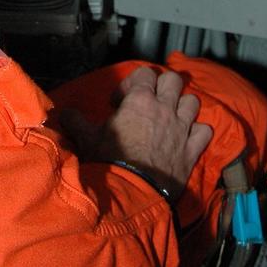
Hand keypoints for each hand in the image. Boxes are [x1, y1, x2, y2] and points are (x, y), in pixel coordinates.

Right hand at [59, 67, 211, 201]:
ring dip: (183, 107)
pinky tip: (188, 138)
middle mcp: (164, 109)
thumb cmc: (109, 161)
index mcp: (139, 100)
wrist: (132, 194)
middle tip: (150, 102)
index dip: (133, 83)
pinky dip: (198, 132)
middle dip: (163, 87)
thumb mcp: (87, 138)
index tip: (121, 102)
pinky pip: (205, 131)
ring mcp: (182, 129)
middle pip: (174, 80)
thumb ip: (75, 121)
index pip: (145, 73)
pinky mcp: (192, 150)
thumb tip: (62, 113)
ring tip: (171, 117)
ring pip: (193, 102)